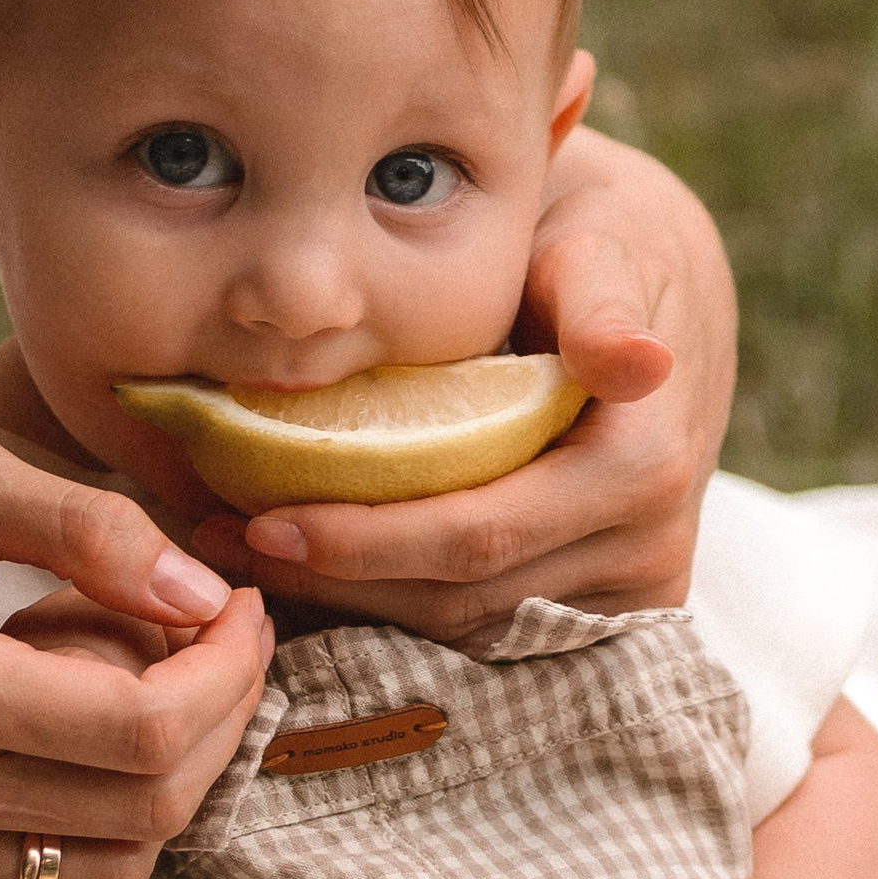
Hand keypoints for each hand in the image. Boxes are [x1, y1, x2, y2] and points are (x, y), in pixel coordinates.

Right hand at [0, 437, 270, 878]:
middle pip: (147, 811)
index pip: (147, 726)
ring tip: (151, 714)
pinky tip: (91, 785)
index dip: (229, 672)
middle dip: (220, 726)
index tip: (240, 612)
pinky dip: (97, 864)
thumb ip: (82, 527)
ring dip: (168, 800)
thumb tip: (200, 595)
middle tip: (219, 653)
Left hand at [188, 129, 736, 640]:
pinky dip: (389, 604)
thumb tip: (636, 362)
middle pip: (459, 598)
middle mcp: (647, 550)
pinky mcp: (600, 615)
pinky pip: (477, 631)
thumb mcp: (596, 250)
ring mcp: (626, 596)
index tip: (261, 523)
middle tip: (218, 539)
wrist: (659, 291)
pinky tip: (306, 567)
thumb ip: (600, 303)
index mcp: (645, 468)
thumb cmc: (596, 247)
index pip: (479, 532)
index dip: (363, 541)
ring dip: (346, 601)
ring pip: (460, 630)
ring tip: (239, 549)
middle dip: (332, 578)